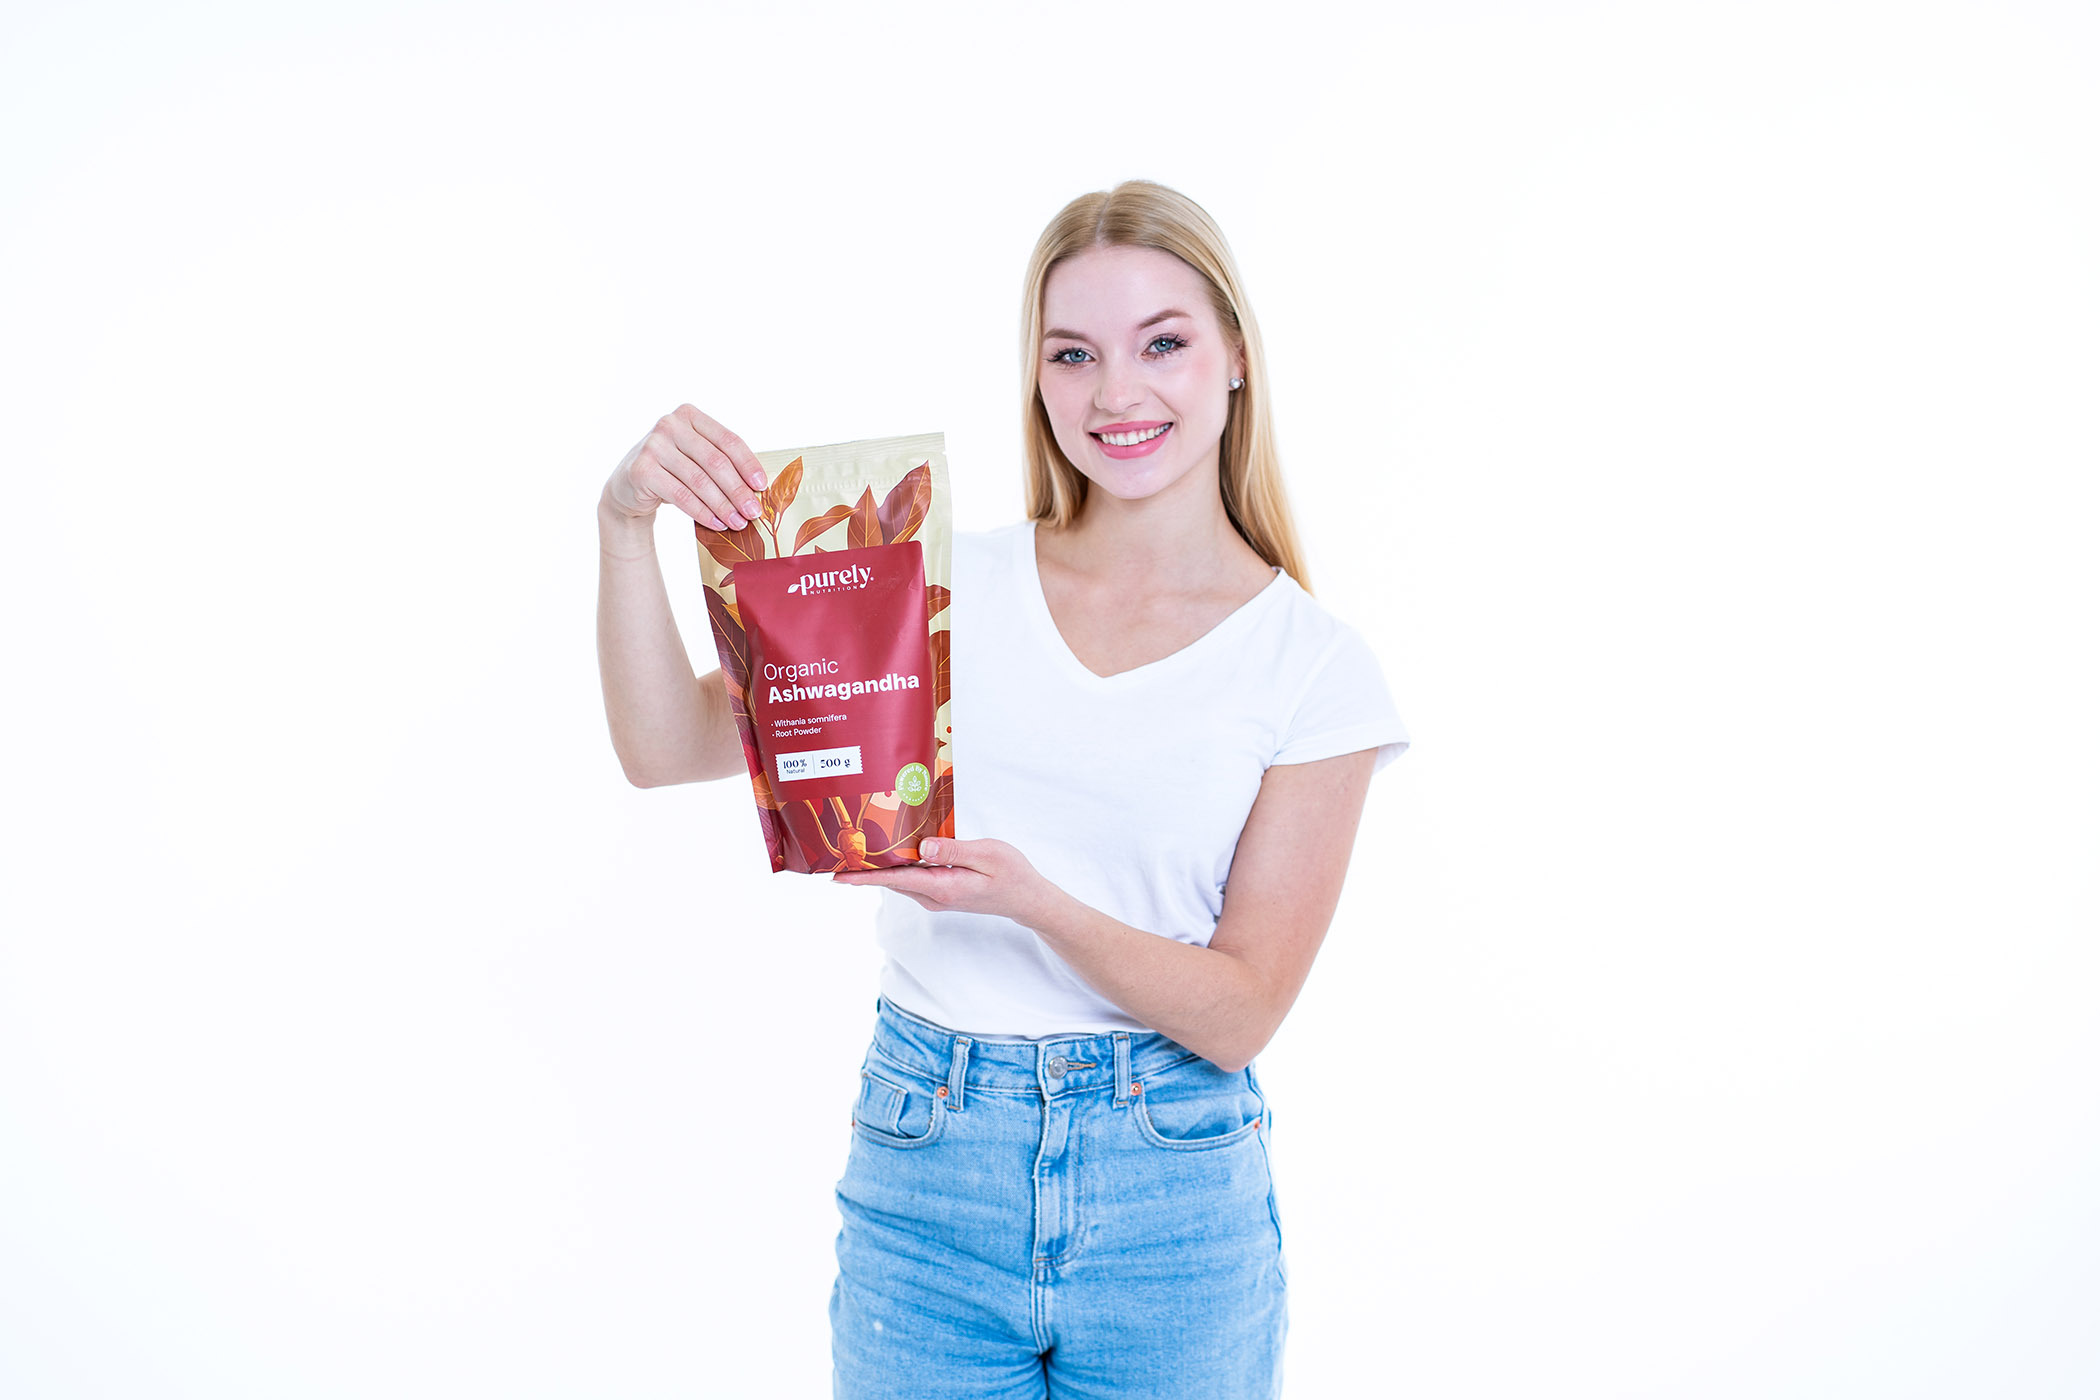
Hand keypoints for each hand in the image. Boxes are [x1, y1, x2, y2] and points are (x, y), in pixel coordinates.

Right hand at [602, 404, 770, 531]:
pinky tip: (717, 524)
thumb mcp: (694, 457)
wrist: (628, 487)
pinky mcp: (642, 470)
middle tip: (753, 512)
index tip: (762, 487)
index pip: (727, 440)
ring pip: (699, 481)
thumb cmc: (672, 471)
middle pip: (715, 462)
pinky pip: (681, 495)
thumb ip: (721, 462)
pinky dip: (702, 512)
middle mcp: (669, 425)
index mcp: (689, 415)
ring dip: (723, 505)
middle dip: (738, 490)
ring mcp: (653, 445)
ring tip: (738, 522)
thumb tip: (757, 488)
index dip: (748, 464)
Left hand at [832, 837, 1066, 927]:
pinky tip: (888, 852)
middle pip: (891, 881)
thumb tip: (924, 847)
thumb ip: (955, 850)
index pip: (896, 880)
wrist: (1026, 898)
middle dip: (863, 868)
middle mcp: (934, 896)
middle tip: (835, 851)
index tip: (837, 876)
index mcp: (944, 887)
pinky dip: (896, 867)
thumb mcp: (989, 855)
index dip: (865, 877)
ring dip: (878, 867)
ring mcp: (935, 896)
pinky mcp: (939, 892)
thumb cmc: (1011, 874)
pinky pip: (910, 879)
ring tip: (853, 848)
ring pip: (899, 880)